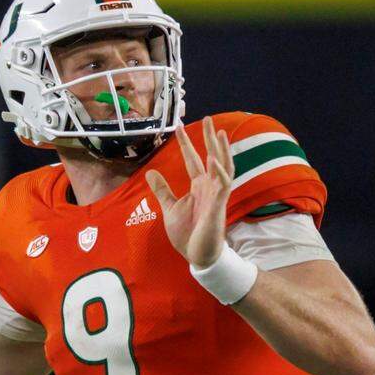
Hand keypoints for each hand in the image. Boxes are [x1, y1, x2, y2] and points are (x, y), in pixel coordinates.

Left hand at [145, 116, 234, 267]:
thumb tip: (150, 172)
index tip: (179, 127)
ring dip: (221, 151)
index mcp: (198, 186)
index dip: (186, 144)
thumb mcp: (169, 207)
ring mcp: (216, 195)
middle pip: (211, 157)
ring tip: (218, 133)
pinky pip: (222, 186)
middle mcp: (209, 187)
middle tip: (206, 118)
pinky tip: (215, 161)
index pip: (193, 160)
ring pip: (223, 167)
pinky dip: (220, 173)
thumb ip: (162, 190)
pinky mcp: (219, 205)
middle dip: (208, 138)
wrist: (197, 255)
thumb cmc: (187, 234)